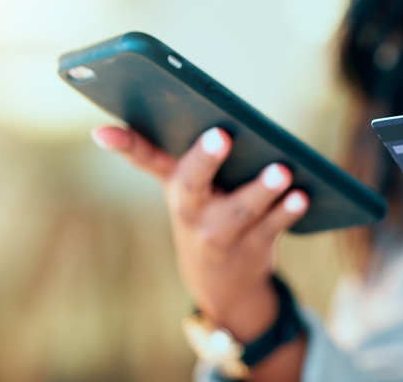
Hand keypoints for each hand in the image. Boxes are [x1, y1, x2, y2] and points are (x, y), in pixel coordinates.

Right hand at [92, 126, 307, 342]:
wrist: (222, 285)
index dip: (122, 143)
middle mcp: (191, 210)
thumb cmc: (210, 215)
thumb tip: (232, 118)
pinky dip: (286, 212)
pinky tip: (301, 196)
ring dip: (261, 189)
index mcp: (175, 184)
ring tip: (281, 170)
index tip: (101, 131)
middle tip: (221, 136)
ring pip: (240, 208)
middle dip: (205, 159)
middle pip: (192, 182)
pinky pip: (270, 228)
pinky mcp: (250, 249)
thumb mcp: (194, 190)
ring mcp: (218, 233)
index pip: (142, 158)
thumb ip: (201, 155)